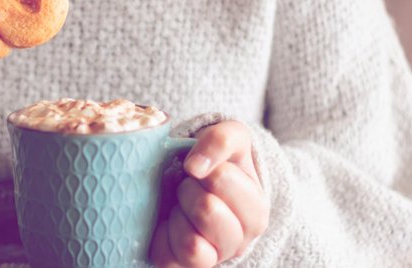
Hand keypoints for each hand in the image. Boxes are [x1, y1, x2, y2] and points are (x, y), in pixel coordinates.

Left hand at [150, 120, 268, 266]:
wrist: (191, 180)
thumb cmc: (215, 162)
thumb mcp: (230, 137)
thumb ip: (221, 140)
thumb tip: (195, 167)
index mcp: (256, 212)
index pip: (222, 179)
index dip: (206, 168)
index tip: (204, 169)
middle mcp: (239, 242)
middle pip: (207, 210)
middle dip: (188, 189)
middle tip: (188, 186)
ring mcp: (212, 258)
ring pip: (191, 245)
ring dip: (177, 214)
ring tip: (180, 205)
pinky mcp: (181, 266)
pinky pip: (168, 259)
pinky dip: (162, 236)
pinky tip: (168, 222)